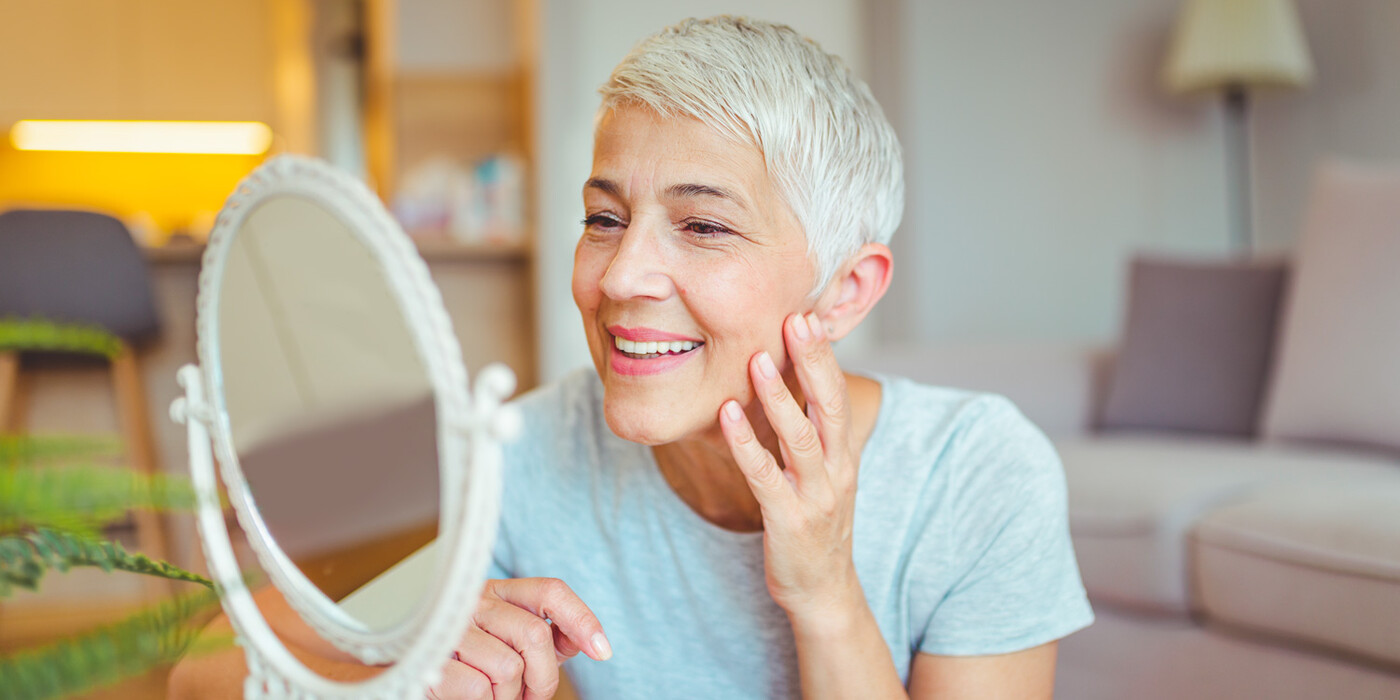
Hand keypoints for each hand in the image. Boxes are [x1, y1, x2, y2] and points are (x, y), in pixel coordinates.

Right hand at [428, 578, 610, 698]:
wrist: (407, 671)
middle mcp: (474, 601)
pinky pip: (480, 690)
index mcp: (499, 591)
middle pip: (535, 634)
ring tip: (495, 695)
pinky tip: (472, 697)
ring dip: (510, 696)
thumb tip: (586, 640)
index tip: (602, 650)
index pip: (551, 591)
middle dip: (543, 678)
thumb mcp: (510, 640)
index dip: (582, 619)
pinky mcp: (432, 660)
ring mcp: (451, 628)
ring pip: (509, 667)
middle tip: (531, 695)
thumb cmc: (468, 660)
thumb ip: (548, 635)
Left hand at [718, 312, 861, 621]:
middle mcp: (837, 468)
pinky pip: (765, 475)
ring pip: (801, 437)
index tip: (808, 314)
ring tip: (758, 359)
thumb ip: (810, 429)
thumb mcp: (822, 472)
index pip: (838, 393)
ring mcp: (815, 495)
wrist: (823, 590)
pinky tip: (727, 413)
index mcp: (844, 452)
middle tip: (796, 319)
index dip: (825, 354)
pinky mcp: (788, 519)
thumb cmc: (814, 522)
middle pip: (830, 404)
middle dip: (814, 361)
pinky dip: (746, 443)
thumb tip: (788, 380)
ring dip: (780, 396)